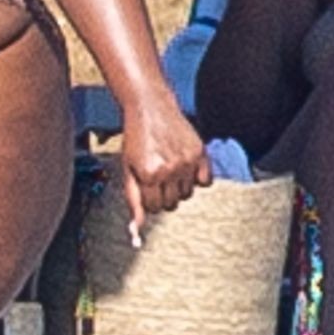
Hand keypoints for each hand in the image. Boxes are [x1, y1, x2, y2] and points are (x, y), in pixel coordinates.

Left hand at [121, 88, 212, 236]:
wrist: (149, 106)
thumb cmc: (136, 137)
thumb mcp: (128, 168)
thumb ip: (133, 199)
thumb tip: (136, 228)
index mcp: (150, 174)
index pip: (154, 208)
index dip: (148, 199)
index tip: (146, 186)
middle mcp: (170, 169)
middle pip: (172, 204)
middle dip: (162, 195)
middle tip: (157, 177)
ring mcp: (187, 161)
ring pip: (188, 194)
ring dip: (178, 187)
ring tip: (168, 168)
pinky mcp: (200, 152)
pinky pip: (205, 181)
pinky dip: (197, 178)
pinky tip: (185, 166)